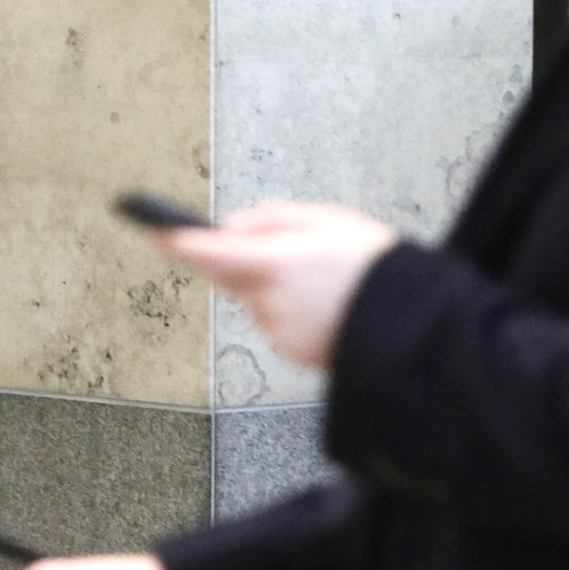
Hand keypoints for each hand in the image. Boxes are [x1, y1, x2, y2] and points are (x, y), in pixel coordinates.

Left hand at [158, 203, 398, 369]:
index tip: (154, 231)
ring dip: (277, 288)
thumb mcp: (330, 220)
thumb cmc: (378, 267)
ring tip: (326, 283)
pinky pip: (277, 322)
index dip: (176, 241)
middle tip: (291, 255)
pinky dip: (293, 312)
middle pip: (231, 276)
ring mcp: (278, 329)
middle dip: (248, 262)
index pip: (208, 250)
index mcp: (277, 261)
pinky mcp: (291, 350)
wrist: (414, 322)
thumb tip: (230, 226)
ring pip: (256, 300)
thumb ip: (272, 218)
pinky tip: (327, 306)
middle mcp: (270, 300)